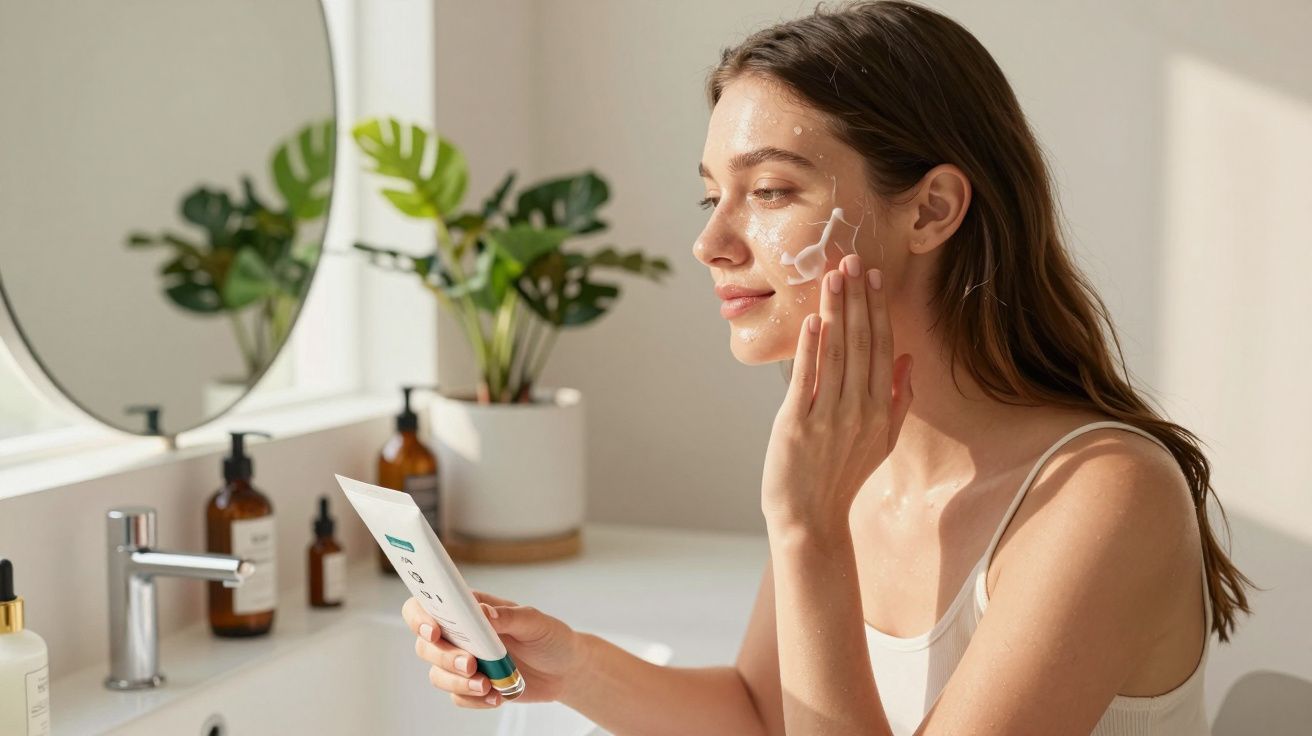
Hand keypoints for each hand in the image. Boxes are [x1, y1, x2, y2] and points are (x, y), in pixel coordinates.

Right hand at [402, 590, 588, 707]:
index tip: (434, 630)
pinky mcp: (472, 686)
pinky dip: (473, 699)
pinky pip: (457, 696)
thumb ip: (509, 616)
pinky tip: (497, 695)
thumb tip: (485, 612)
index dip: (421, 616)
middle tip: (472, 663)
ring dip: (458, 682)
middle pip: (427, 644)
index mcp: (472, 609)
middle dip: (444, 656)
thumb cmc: (550, 637)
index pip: (431, 604)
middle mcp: (462, 634)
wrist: (565, 670)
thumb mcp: (536, 621)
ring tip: (487, 685)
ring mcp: (465, 661)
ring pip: (437, 673)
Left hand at [761, 254, 913, 532]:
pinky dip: (811, 348)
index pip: (882, 348)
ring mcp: (829, 417)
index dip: (877, 310)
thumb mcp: (882, 441)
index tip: (872, 277)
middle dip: (856, 299)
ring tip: (832, 277)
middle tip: (851, 259)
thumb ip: (898, 400)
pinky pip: (807, 379)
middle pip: (861, 343)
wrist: (811, 519)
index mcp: (881, 410)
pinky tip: (813, 320)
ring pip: (836, 354)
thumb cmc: (843, 477)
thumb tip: (908, 360)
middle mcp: (860, 410)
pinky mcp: (797, 425)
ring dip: (835, 312)